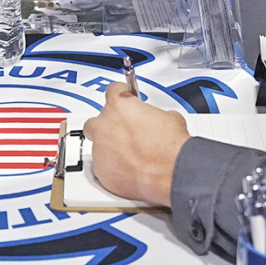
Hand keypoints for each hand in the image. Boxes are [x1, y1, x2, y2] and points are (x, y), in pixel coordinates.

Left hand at [83, 84, 189, 206]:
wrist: (171, 172)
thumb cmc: (169, 147)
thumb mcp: (170, 118)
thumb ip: (155, 115)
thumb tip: (158, 120)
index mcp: (119, 106)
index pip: (112, 92)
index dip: (120, 96)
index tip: (124, 100)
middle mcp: (104, 126)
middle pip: (95, 122)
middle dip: (107, 127)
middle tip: (125, 132)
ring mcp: (100, 150)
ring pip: (99, 147)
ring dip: (111, 150)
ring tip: (132, 156)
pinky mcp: (102, 172)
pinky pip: (104, 168)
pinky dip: (114, 169)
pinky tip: (131, 170)